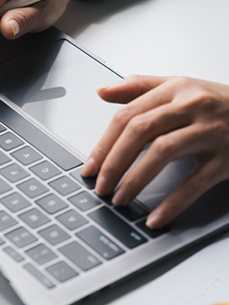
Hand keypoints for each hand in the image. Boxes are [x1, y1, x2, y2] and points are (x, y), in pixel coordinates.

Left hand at [81, 75, 228, 228]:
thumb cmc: (216, 102)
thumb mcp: (178, 87)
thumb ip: (139, 88)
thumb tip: (102, 92)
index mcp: (174, 89)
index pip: (128, 115)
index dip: (104, 143)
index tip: (90, 166)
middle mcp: (191, 106)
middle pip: (140, 131)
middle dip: (114, 162)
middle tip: (100, 185)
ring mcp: (210, 131)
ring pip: (162, 152)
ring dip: (135, 180)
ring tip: (119, 199)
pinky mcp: (226, 158)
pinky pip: (195, 182)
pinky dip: (173, 202)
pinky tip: (155, 217)